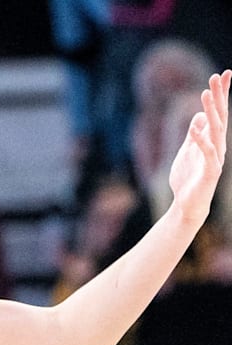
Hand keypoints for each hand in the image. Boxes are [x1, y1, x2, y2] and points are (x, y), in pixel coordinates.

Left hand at [168, 70, 230, 225]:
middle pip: (220, 116)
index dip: (221, 93)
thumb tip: (199, 115)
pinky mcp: (210, 171)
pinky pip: (207, 152)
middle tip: (217, 76)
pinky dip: (200, 139)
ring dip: (211, 111)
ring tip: (205, 94)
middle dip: (219, 96)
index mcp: (212, 139)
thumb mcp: (188, 151)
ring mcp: (216, 157)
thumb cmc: (189, 177)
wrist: (188, 203)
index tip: (223, 73)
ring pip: (216, 130)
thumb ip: (194, 134)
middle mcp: (218, 145)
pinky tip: (195, 126)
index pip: (218, 112)